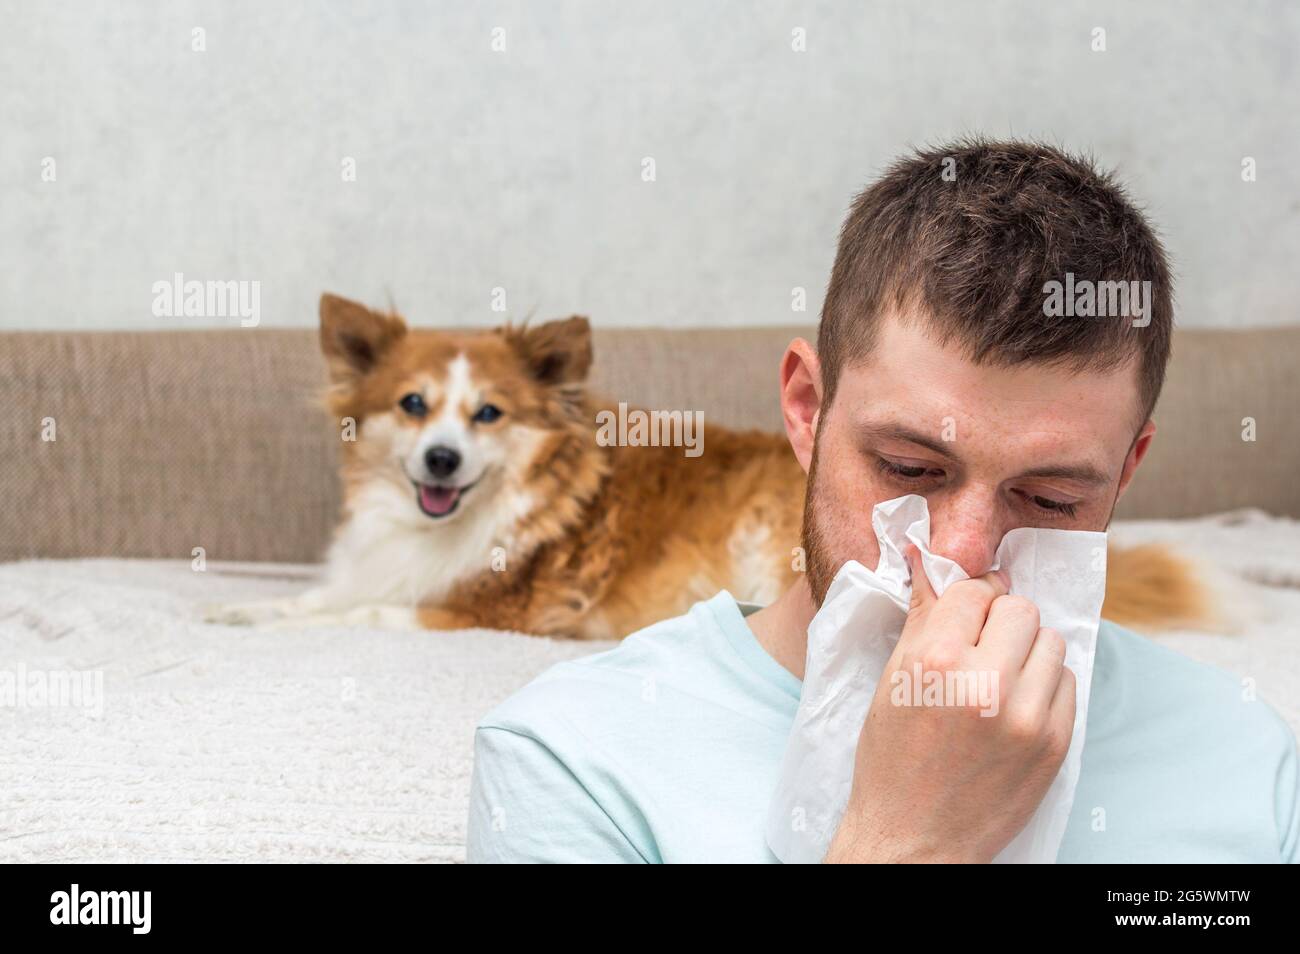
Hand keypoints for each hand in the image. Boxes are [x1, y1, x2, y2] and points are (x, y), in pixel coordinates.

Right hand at [824, 545, 1075, 862]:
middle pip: (1020, 610)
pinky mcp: (1055, 744)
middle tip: (981, 646)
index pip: (973, 591)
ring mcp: (1026, 717)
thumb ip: (920, 617)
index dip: (969, 597)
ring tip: (998, 677)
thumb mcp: (892, 682)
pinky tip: (1014, 706)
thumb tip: (930, 559)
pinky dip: (1044, 686)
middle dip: (1001, 620)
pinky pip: (1067, 683)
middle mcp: (984, 685)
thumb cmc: (891, 760)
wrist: (914, 840)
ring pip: (1051, 642)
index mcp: (933, 663)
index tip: (966, 610)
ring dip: (1027, 651)